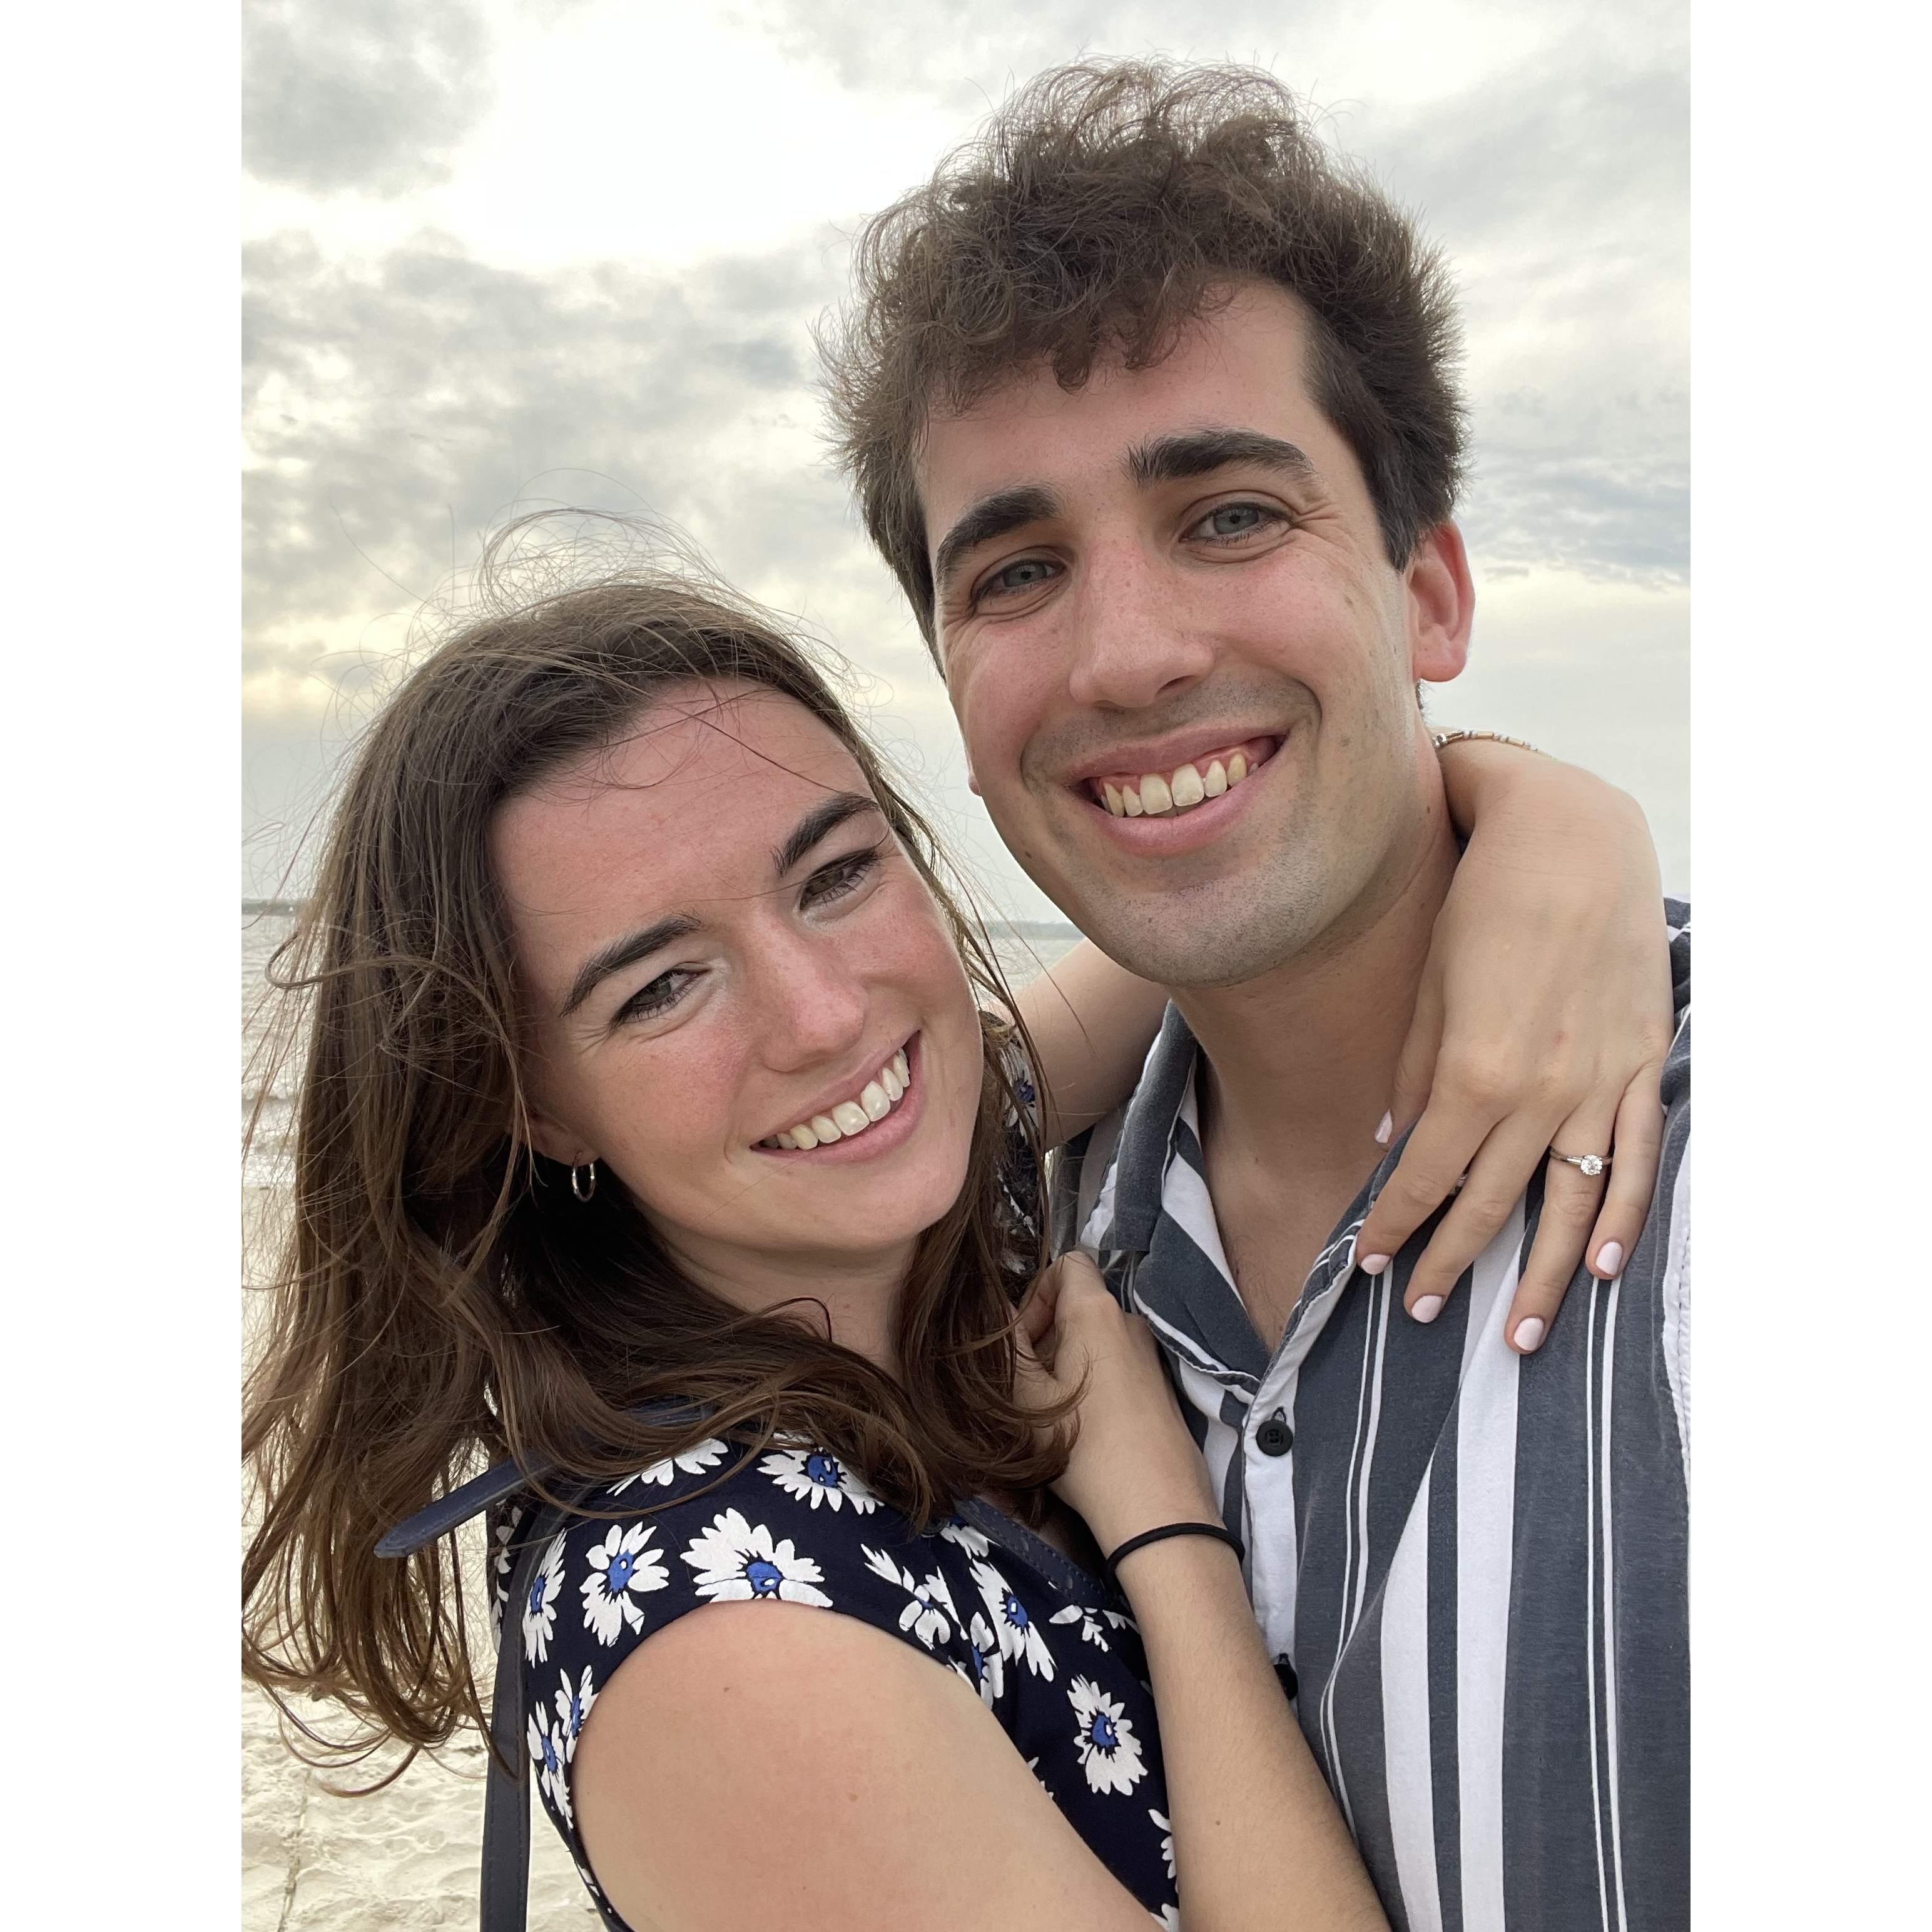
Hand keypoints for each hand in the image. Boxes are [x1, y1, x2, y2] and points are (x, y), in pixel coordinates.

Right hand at [1016, 1254, 1217, 1554]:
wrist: (1156, 1506)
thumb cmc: (1082, 1444)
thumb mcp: (1026, 1397)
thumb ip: (1006, 1344)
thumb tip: (994, 1307)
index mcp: (1097, 1311)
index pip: (1067, 1263)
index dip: (1037, 1292)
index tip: (1022, 1339)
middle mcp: (1130, 1323)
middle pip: (1080, 1305)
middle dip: (1046, 1334)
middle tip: (1027, 1383)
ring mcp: (1151, 1357)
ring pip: (1096, 1339)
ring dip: (1066, 1363)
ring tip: (1050, 1412)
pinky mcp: (1161, 1390)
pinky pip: (1118, 1366)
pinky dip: (1093, 1383)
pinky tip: (1083, 1429)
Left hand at [1355, 749, 1672, 1352]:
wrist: (1571, 837)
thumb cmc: (1481, 902)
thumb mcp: (1428, 986)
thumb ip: (1411, 1070)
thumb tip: (1392, 1142)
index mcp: (1474, 1072)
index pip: (1424, 1176)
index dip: (1393, 1225)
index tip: (1365, 1262)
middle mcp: (1542, 1092)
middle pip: (1489, 1203)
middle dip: (1449, 1263)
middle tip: (1418, 1311)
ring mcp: (1600, 1083)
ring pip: (1568, 1204)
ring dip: (1538, 1275)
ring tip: (1512, 1337)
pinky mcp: (1641, 1064)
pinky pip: (1637, 1158)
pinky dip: (1623, 1219)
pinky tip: (1604, 1269)